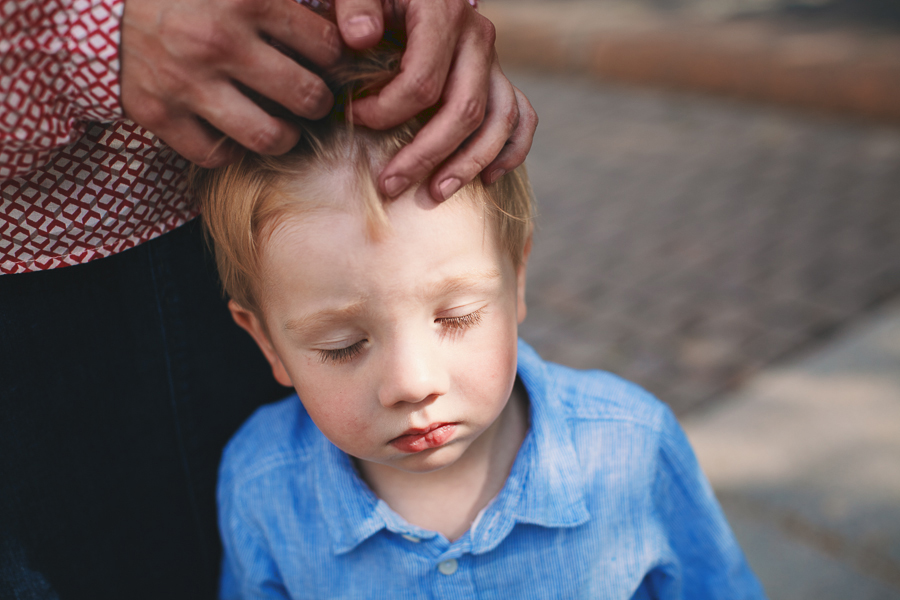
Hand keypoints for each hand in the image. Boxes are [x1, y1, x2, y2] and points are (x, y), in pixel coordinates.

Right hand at [120, 0, 342, 167]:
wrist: (103, 7)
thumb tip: (338, 24)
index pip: (325, 46)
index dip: (334, 59)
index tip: (326, 64)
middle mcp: (218, 42)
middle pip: (306, 96)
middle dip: (317, 103)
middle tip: (310, 100)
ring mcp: (187, 82)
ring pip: (267, 135)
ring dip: (284, 137)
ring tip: (283, 127)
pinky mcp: (158, 113)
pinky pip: (215, 154)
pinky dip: (230, 150)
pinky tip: (233, 133)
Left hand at [343, 0, 538, 200]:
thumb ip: (354, 6)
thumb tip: (360, 38)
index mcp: (443, 13)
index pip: (422, 81)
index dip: (385, 111)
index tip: (352, 117)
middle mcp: (477, 37)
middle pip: (464, 110)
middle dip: (426, 155)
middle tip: (390, 184)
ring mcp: (493, 59)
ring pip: (498, 122)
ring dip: (468, 163)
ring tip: (436, 193)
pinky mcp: (498, 77)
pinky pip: (521, 117)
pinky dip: (511, 151)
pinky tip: (487, 179)